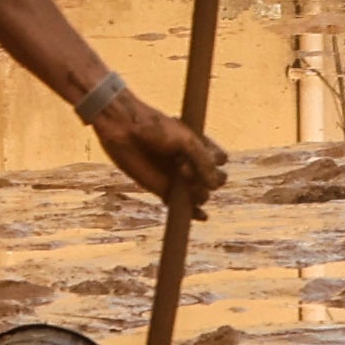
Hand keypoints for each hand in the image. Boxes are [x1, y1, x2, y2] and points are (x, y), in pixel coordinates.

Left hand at [94, 90, 227, 209]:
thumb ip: (203, 161)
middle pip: (216, 180)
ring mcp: (178, 178)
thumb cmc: (154, 128)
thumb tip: (215, 185)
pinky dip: (193, 213)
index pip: (221, 161)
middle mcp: (191, 163)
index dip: (215, 161)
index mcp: (200, 146)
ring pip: (201, 194)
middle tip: (181, 166)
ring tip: (179, 178)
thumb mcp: (185, 140)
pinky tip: (200, 216)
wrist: (123, 128)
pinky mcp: (164, 190)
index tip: (194, 152)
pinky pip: (183, 206)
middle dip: (206, 178)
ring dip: (197, 193)